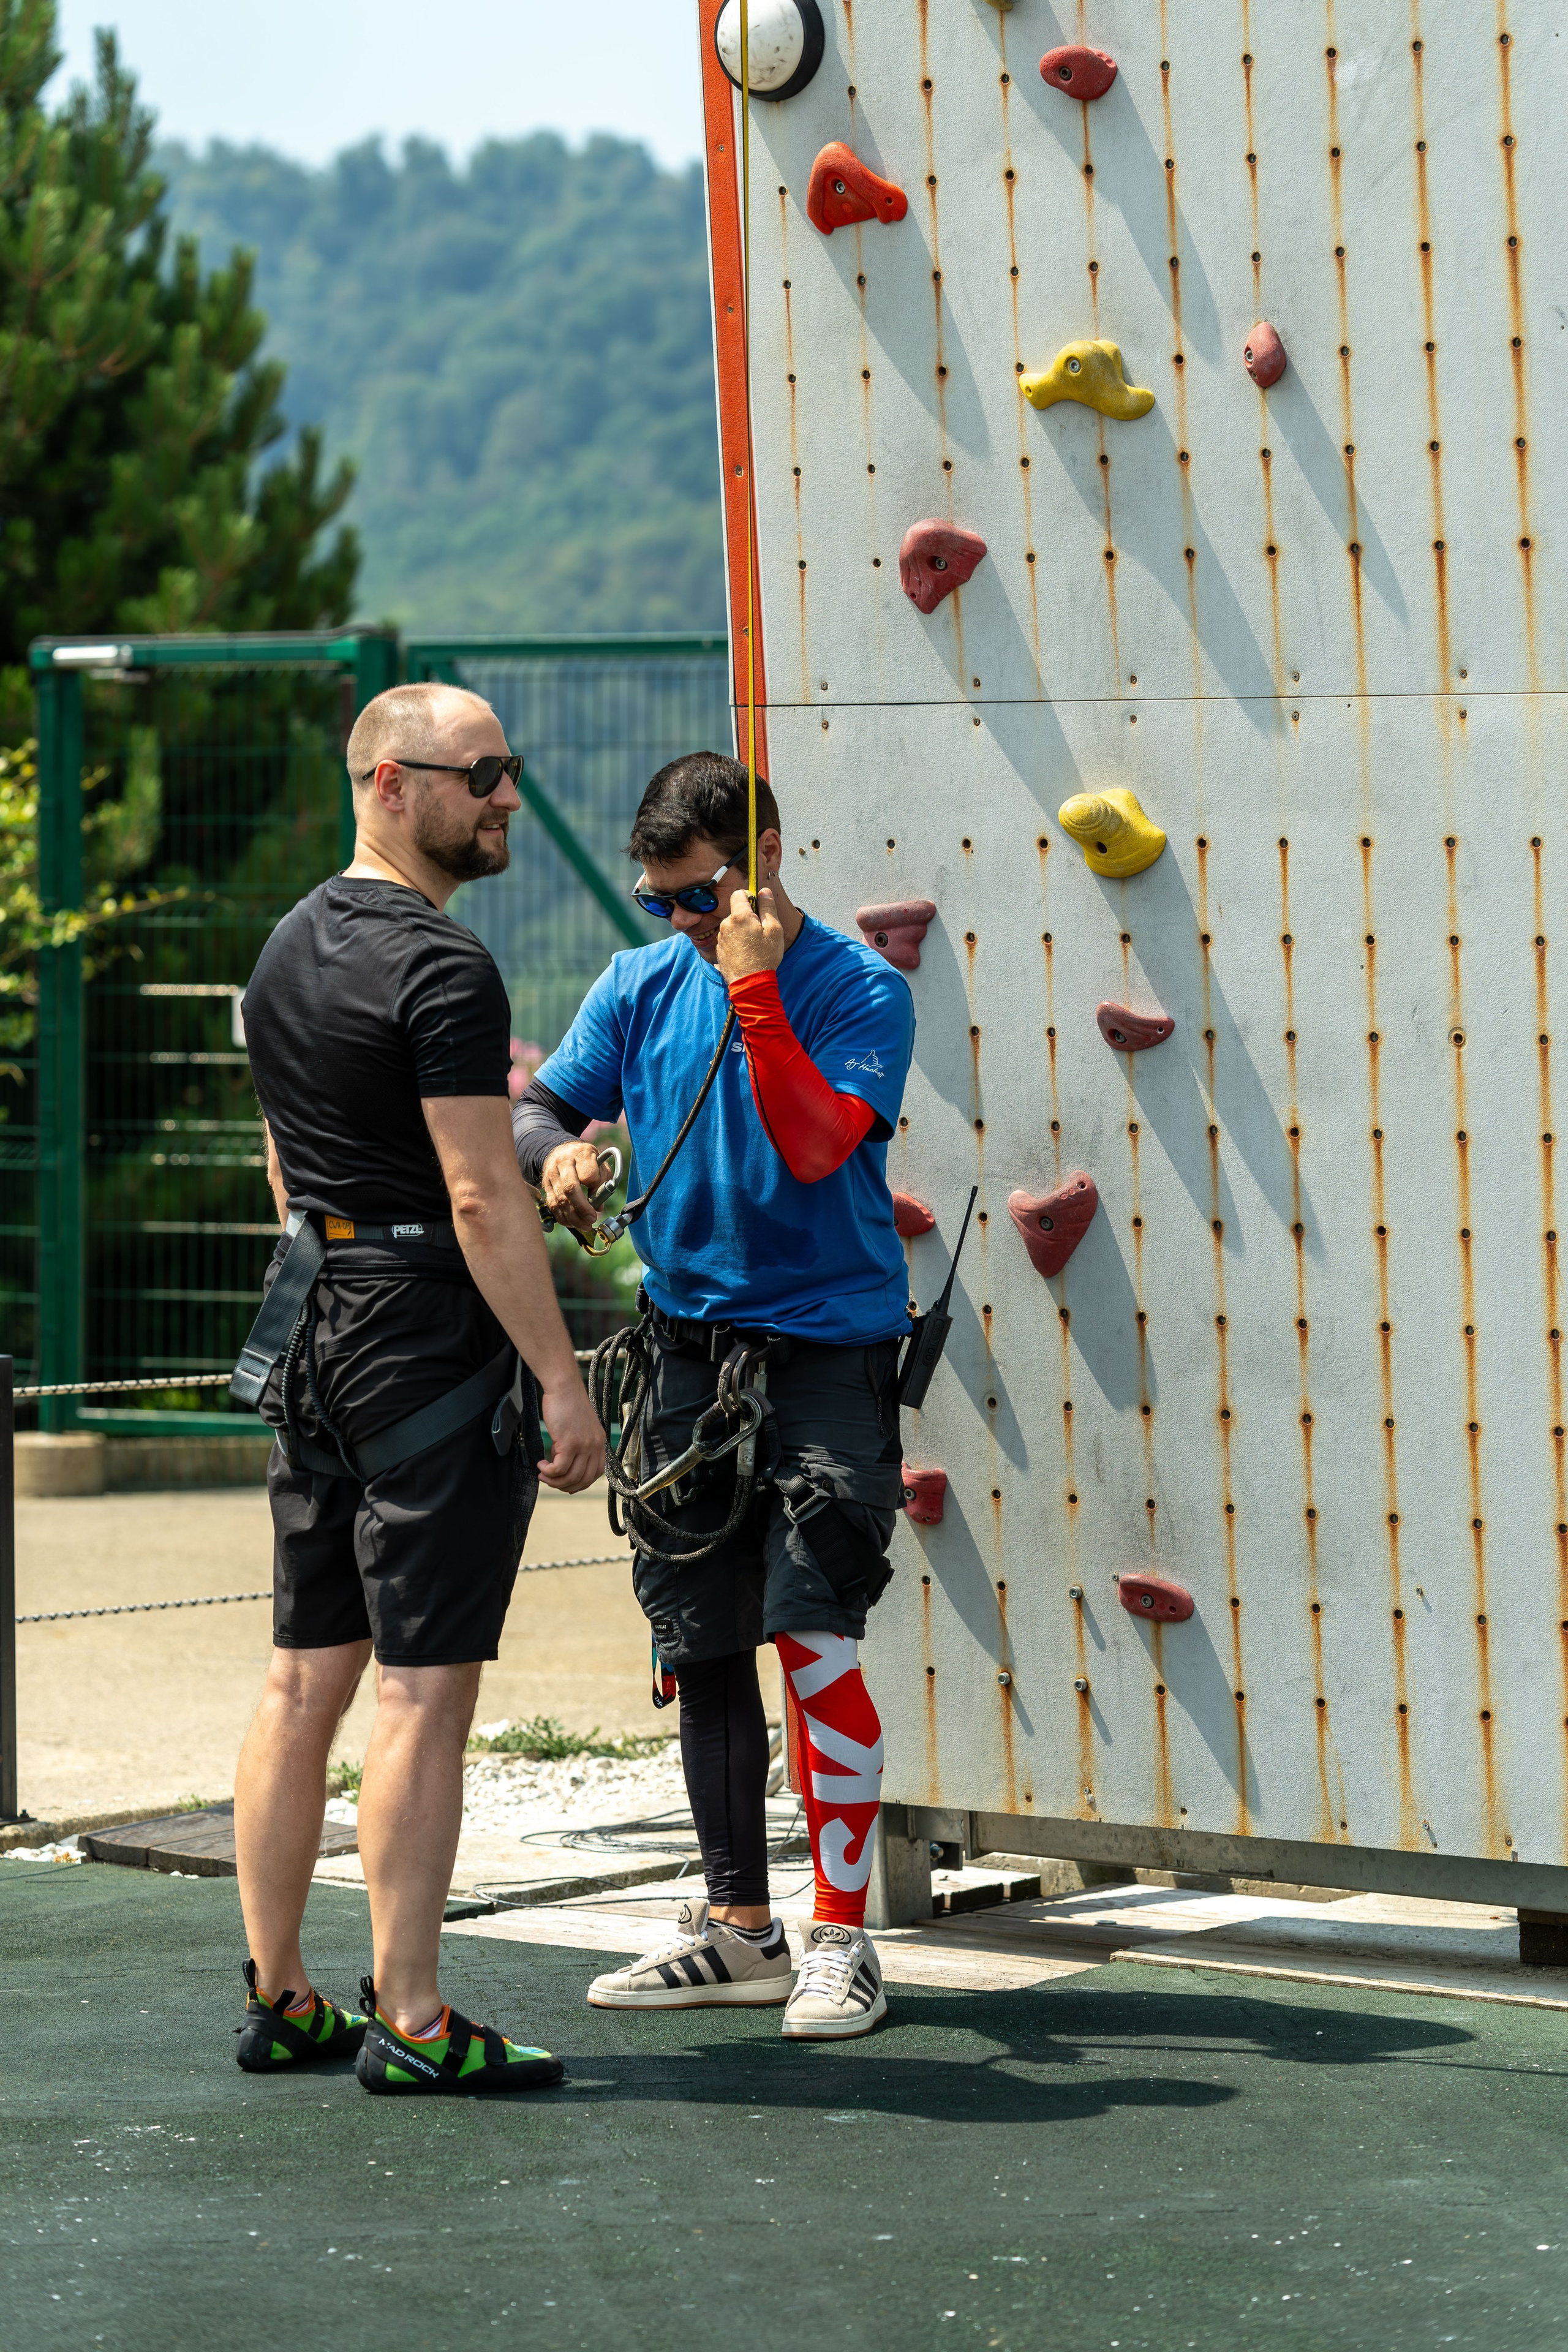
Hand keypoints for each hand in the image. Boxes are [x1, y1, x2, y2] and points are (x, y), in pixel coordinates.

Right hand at [536, 1374, 606, 1491]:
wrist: (563, 1387)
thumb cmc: (567, 1403)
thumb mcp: (579, 1427)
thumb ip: (575, 1445)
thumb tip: (562, 1461)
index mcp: (600, 1441)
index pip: (596, 1472)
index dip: (581, 1483)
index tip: (567, 1483)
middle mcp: (595, 1445)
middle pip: (584, 1479)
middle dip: (565, 1485)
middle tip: (550, 1480)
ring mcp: (584, 1445)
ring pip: (571, 1476)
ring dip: (554, 1480)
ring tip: (543, 1474)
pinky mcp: (570, 1443)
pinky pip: (559, 1468)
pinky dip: (549, 1471)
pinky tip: (541, 1465)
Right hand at [541, 1139, 611, 1231]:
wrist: (561, 1150)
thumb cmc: (585, 1159)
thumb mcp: (599, 1163)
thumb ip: (603, 1182)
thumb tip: (598, 1206)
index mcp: (581, 1154)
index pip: (588, 1175)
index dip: (595, 1188)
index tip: (601, 1195)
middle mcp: (563, 1162)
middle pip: (570, 1189)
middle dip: (582, 1208)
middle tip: (592, 1219)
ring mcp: (552, 1174)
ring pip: (560, 1200)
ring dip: (573, 1218)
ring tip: (585, 1225)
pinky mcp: (545, 1186)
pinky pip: (552, 1206)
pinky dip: (563, 1218)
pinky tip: (573, 1223)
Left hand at [716, 882, 785, 982]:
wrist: (750, 983)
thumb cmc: (764, 956)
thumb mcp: (773, 929)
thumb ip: (768, 907)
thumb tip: (764, 891)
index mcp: (739, 916)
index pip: (738, 894)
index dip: (749, 898)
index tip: (758, 908)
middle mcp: (725, 925)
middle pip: (736, 912)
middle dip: (747, 917)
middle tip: (760, 932)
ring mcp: (720, 938)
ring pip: (732, 926)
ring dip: (741, 931)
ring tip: (753, 945)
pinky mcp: (719, 950)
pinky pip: (729, 939)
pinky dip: (736, 943)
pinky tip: (746, 953)